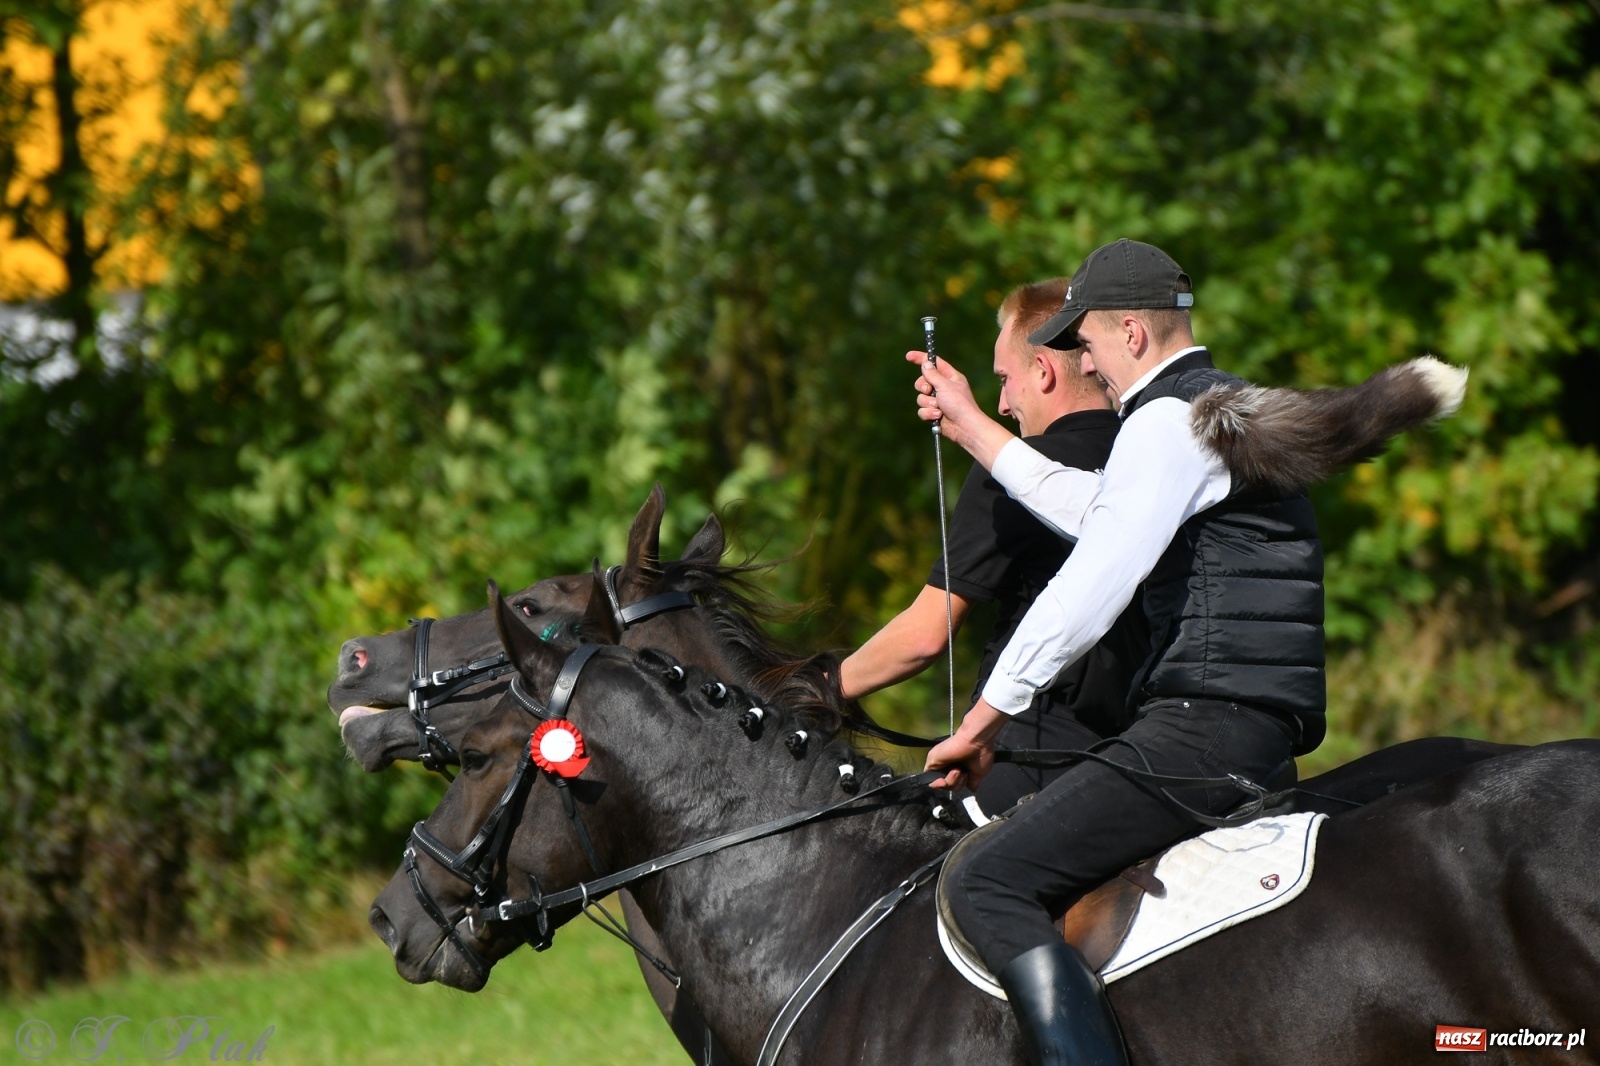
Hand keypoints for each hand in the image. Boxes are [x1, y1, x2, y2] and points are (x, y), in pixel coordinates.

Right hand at [905, 351, 1016, 470]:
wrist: (964, 427)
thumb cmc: (959, 404)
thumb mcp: (946, 385)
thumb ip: (933, 375)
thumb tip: (925, 363)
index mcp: (950, 377)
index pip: (933, 363)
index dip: (921, 358)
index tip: (909, 356)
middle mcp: (943, 388)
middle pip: (922, 381)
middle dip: (923, 387)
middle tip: (930, 391)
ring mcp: (938, 401)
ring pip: (920, 397)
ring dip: (928, 403)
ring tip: (938, 407)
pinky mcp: (933, 413)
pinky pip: (922, 410)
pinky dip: (928, 414)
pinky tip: (938, 417)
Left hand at [924, 699, 1008, 790]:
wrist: (975, 741)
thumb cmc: (980, 753)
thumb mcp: (979, 773)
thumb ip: (972, 783)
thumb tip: (971, 789)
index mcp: (959, 766)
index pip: (954, 783)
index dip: (959, 785)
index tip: (966, 779)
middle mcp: (948, 764)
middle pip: (947, 786)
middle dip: (956, 784)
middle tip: (963, 773)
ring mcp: (940, 763)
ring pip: (940, 785)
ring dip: (952, 781)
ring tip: (958, 769)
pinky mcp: (932, 761)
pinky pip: (930, 780)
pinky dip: (939, 783)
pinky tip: (947, 776)